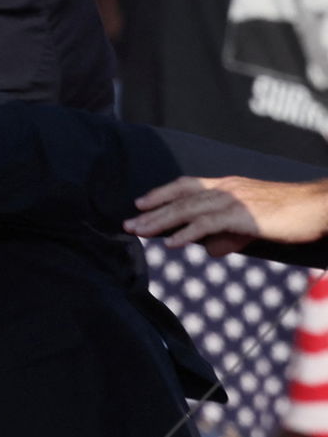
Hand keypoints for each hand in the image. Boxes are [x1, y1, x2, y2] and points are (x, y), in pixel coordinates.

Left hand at [125, 175, 327, 254]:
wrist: (319, 208)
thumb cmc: (290, 216)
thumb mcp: (252, 227)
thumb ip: (228, 237)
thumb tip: (209, 251)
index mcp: (227, 186)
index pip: (186, 186)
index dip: (162, 194)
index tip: (140, 204)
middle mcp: (226, 188)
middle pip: (180, 198)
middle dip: (152, 211)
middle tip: (128, 223)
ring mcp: (234, 200)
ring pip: (188, 209)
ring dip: (161, 222)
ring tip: (139, 232)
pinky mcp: (244, 215)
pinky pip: (209, 224)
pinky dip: (188, 233)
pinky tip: (173, 243)